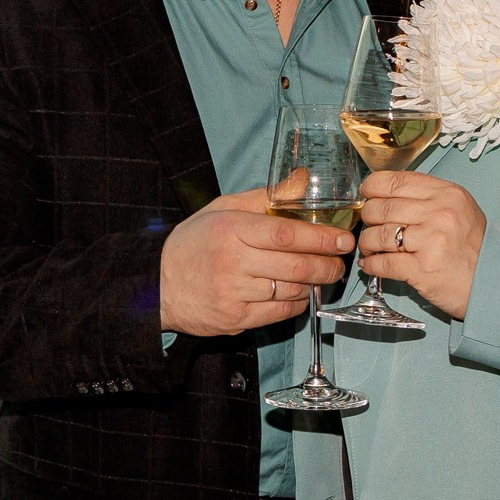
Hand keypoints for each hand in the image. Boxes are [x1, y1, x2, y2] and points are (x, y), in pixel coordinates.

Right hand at [159, 185, 352, 336]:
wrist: (157, 286)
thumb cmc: (192, 244)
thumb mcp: (221, 210)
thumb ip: (264, 197)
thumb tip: (303, 181)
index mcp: (230, 230)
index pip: (286, 235)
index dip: (321, 238)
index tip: (341, 239)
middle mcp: (232, 262)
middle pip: (295, 266)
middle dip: (327, 265)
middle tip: (339, 261)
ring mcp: (234, 293)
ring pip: (292, 290)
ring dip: (314, 284)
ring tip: (321, 275)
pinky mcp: (235, 318)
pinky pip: (280, 312)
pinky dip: (298, 303)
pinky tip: (299, 293)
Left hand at [357, 170, 485, 318]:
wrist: (495, 282)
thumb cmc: (473, 247)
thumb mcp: (459, 209)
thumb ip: (427, 198)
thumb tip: (384, 194)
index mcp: (447, 194)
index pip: (396, 181)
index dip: (373, 187)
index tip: (366, 194)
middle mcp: (440, 214)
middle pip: (382, 208)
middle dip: (368, 218)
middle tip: (369, 226)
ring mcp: (431, 242)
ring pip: (378, 235)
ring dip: (367, 243)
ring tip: (370, 247)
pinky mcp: (422, 269)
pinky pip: (383, 262)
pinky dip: (372, 264)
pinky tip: (371, 265)